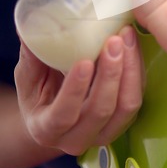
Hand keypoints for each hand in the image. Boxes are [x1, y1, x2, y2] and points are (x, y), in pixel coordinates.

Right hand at [14, 26, 143, 155]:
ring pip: (126, 106)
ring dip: (129, 69)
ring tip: (126, 36)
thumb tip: (29, 29)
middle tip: (113, 40)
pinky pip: (136, 96)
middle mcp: (77, 138)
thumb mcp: (28, 76)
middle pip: (101, 111)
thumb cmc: (39, 91)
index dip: (75, 90)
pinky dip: (137, 69)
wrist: (56, 108)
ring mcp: (104, 133)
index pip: (63, 115)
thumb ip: (31, 57)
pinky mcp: (125, 120)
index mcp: (47, 129)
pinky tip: (132, 43)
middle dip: (110, 73)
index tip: (84, 61)